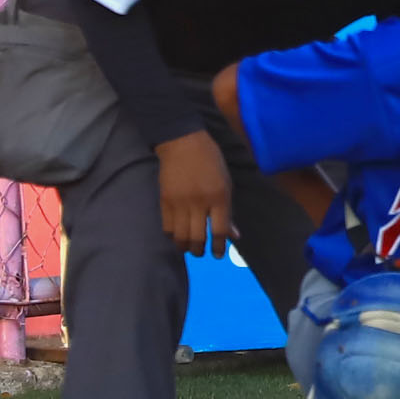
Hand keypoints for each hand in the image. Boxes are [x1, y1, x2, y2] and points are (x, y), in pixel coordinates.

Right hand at [155, 130, 234, 257]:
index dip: (219, 247)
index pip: (219, 230)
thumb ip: (228, 211)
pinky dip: (172, 236)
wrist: (182, 143)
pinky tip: (177, 236)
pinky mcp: (165, 201)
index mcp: (219, 197)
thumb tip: (234, 235)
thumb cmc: (210, 162)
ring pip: (180, 236)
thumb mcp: (226, 184)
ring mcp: (180, 202)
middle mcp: (199, 202)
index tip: (218, 255)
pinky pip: (167, 227)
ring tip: (188, 248)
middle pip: (198, 237)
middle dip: (200, 250)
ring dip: (185, 247)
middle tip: (201, 252)